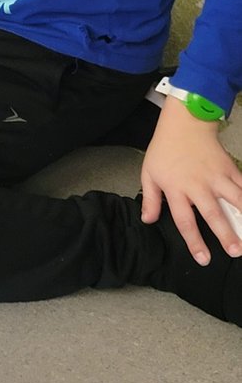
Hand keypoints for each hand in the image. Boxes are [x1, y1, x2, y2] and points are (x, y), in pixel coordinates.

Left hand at [140, 96, 241, 263]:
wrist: (184, 124)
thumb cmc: (165, 150)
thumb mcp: (149, 173)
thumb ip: (151, 199)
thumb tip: (148, 220)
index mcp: (176, 188)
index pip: (185, 220)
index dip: (194, 241)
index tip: (203, 258)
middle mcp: (198, 185)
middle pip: (213, 213)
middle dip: (225, 234)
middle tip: (235, 252)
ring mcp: (216, 176)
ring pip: (235, 200)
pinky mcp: (230, 168)